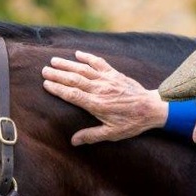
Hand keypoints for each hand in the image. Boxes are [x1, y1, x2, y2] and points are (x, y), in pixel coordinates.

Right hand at [42, 50, 168, 144]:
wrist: (152, 108)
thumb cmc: (132, 123)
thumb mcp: (112, 134)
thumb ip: (92, 136)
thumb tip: (74, 141)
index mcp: (97, 105)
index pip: (72, 95)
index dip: (58, 89)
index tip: (46, 84)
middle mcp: (100, 89)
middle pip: (74, 79)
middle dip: (58, 74)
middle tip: (44, 70)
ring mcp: (108, 80)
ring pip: (84, 69)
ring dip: (68, 64)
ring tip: (54, 60)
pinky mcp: (115, 74)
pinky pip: (99, 63)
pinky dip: (88, 57)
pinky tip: (78, 53)